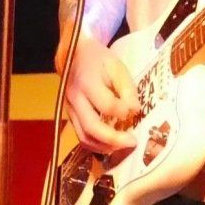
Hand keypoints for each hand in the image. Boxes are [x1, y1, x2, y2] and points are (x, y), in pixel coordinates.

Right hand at [60, 39, 140, 154]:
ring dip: (104, 147)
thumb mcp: (117, 67)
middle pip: (91, 126)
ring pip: (84, 137)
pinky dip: (96, 145)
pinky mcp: (70, 117)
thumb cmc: (99, 61)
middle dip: (113, 139)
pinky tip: (110, 145)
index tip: (133, 111)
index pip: (106, 104)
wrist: (73, 57)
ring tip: (123, 146)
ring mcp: (70, 110)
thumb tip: (134, 111)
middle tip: (132, 142)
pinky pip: (81, 136)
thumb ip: (126, 89)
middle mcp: (75, 99)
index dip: (122, 111)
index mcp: (87, 82)